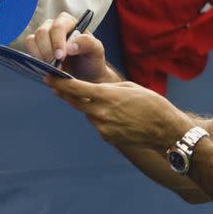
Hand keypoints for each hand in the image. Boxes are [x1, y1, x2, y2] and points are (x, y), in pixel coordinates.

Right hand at [24, 12, 119, 83]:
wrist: (86, 76)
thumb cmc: (91, 60)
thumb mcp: (96, 51)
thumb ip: (87, 43)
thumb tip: (70, 46)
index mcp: (70, 22)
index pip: (59, 26)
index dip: (57, 41)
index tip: (60, 56)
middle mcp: (54, 26)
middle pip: (42, 32)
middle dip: (47, 50)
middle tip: (54, 65)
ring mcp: (44, 37)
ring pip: (32, 39)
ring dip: (39, 54)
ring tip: (50, 66)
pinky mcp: (36, 47)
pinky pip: (28, 47)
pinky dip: (33, 57)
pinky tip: (44, 66)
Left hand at [46, 77, 191, 152]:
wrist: (164, 129)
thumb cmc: (151, 104)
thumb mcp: (129, 87)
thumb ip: (107, 89)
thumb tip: (91, 92)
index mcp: (106, 96)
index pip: (75, 88)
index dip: (59, 82)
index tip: (48, 77)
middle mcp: (101, 113)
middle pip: (74, 101)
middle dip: (64, 93)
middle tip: (55, 85)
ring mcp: (103, 127)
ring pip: (87, 113)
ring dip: (87, 106)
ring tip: (102, 102)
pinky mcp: (107, 137)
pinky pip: (97, 123)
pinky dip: (100, 117)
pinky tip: (114, 115)